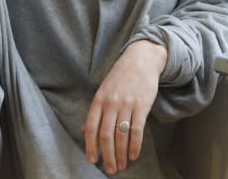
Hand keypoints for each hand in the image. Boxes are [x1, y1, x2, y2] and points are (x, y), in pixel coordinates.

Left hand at [83, 40, 166, 174]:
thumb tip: (85, 131)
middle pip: (106, 135)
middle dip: (107, 156)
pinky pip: (137, 130)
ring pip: (121, 136)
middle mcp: (110, 103)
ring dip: (120, 154)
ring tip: (121, 165)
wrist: (141, 59)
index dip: (90, 146)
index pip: (91, 127)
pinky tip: (133, 155)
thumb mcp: (104, 90)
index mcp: (98, 100)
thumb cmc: (121, 76)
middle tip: (110, 169)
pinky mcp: (142, 105)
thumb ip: (96, 111)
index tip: (93, 161)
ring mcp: (126, 104)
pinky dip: (135, 146)